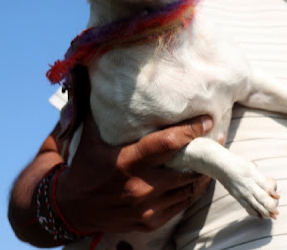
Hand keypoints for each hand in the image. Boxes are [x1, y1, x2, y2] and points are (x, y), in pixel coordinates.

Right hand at [56, 112, 213, 233]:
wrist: (69, 209)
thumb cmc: (84, 164)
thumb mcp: (88, 133)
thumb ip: (91, 101)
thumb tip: (85, 66)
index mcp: (126, 161)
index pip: (167, 144)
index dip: (191, 131)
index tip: (208, 120)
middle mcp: (138, 186)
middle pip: (185, 169)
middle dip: (204, 154)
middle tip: (217, 138)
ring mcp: (145, 207)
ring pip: (187, 189)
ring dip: (202, 173)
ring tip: (212, 157)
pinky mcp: (149, 221)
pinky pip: (181, 205)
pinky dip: (191, 191)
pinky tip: (197, 178)